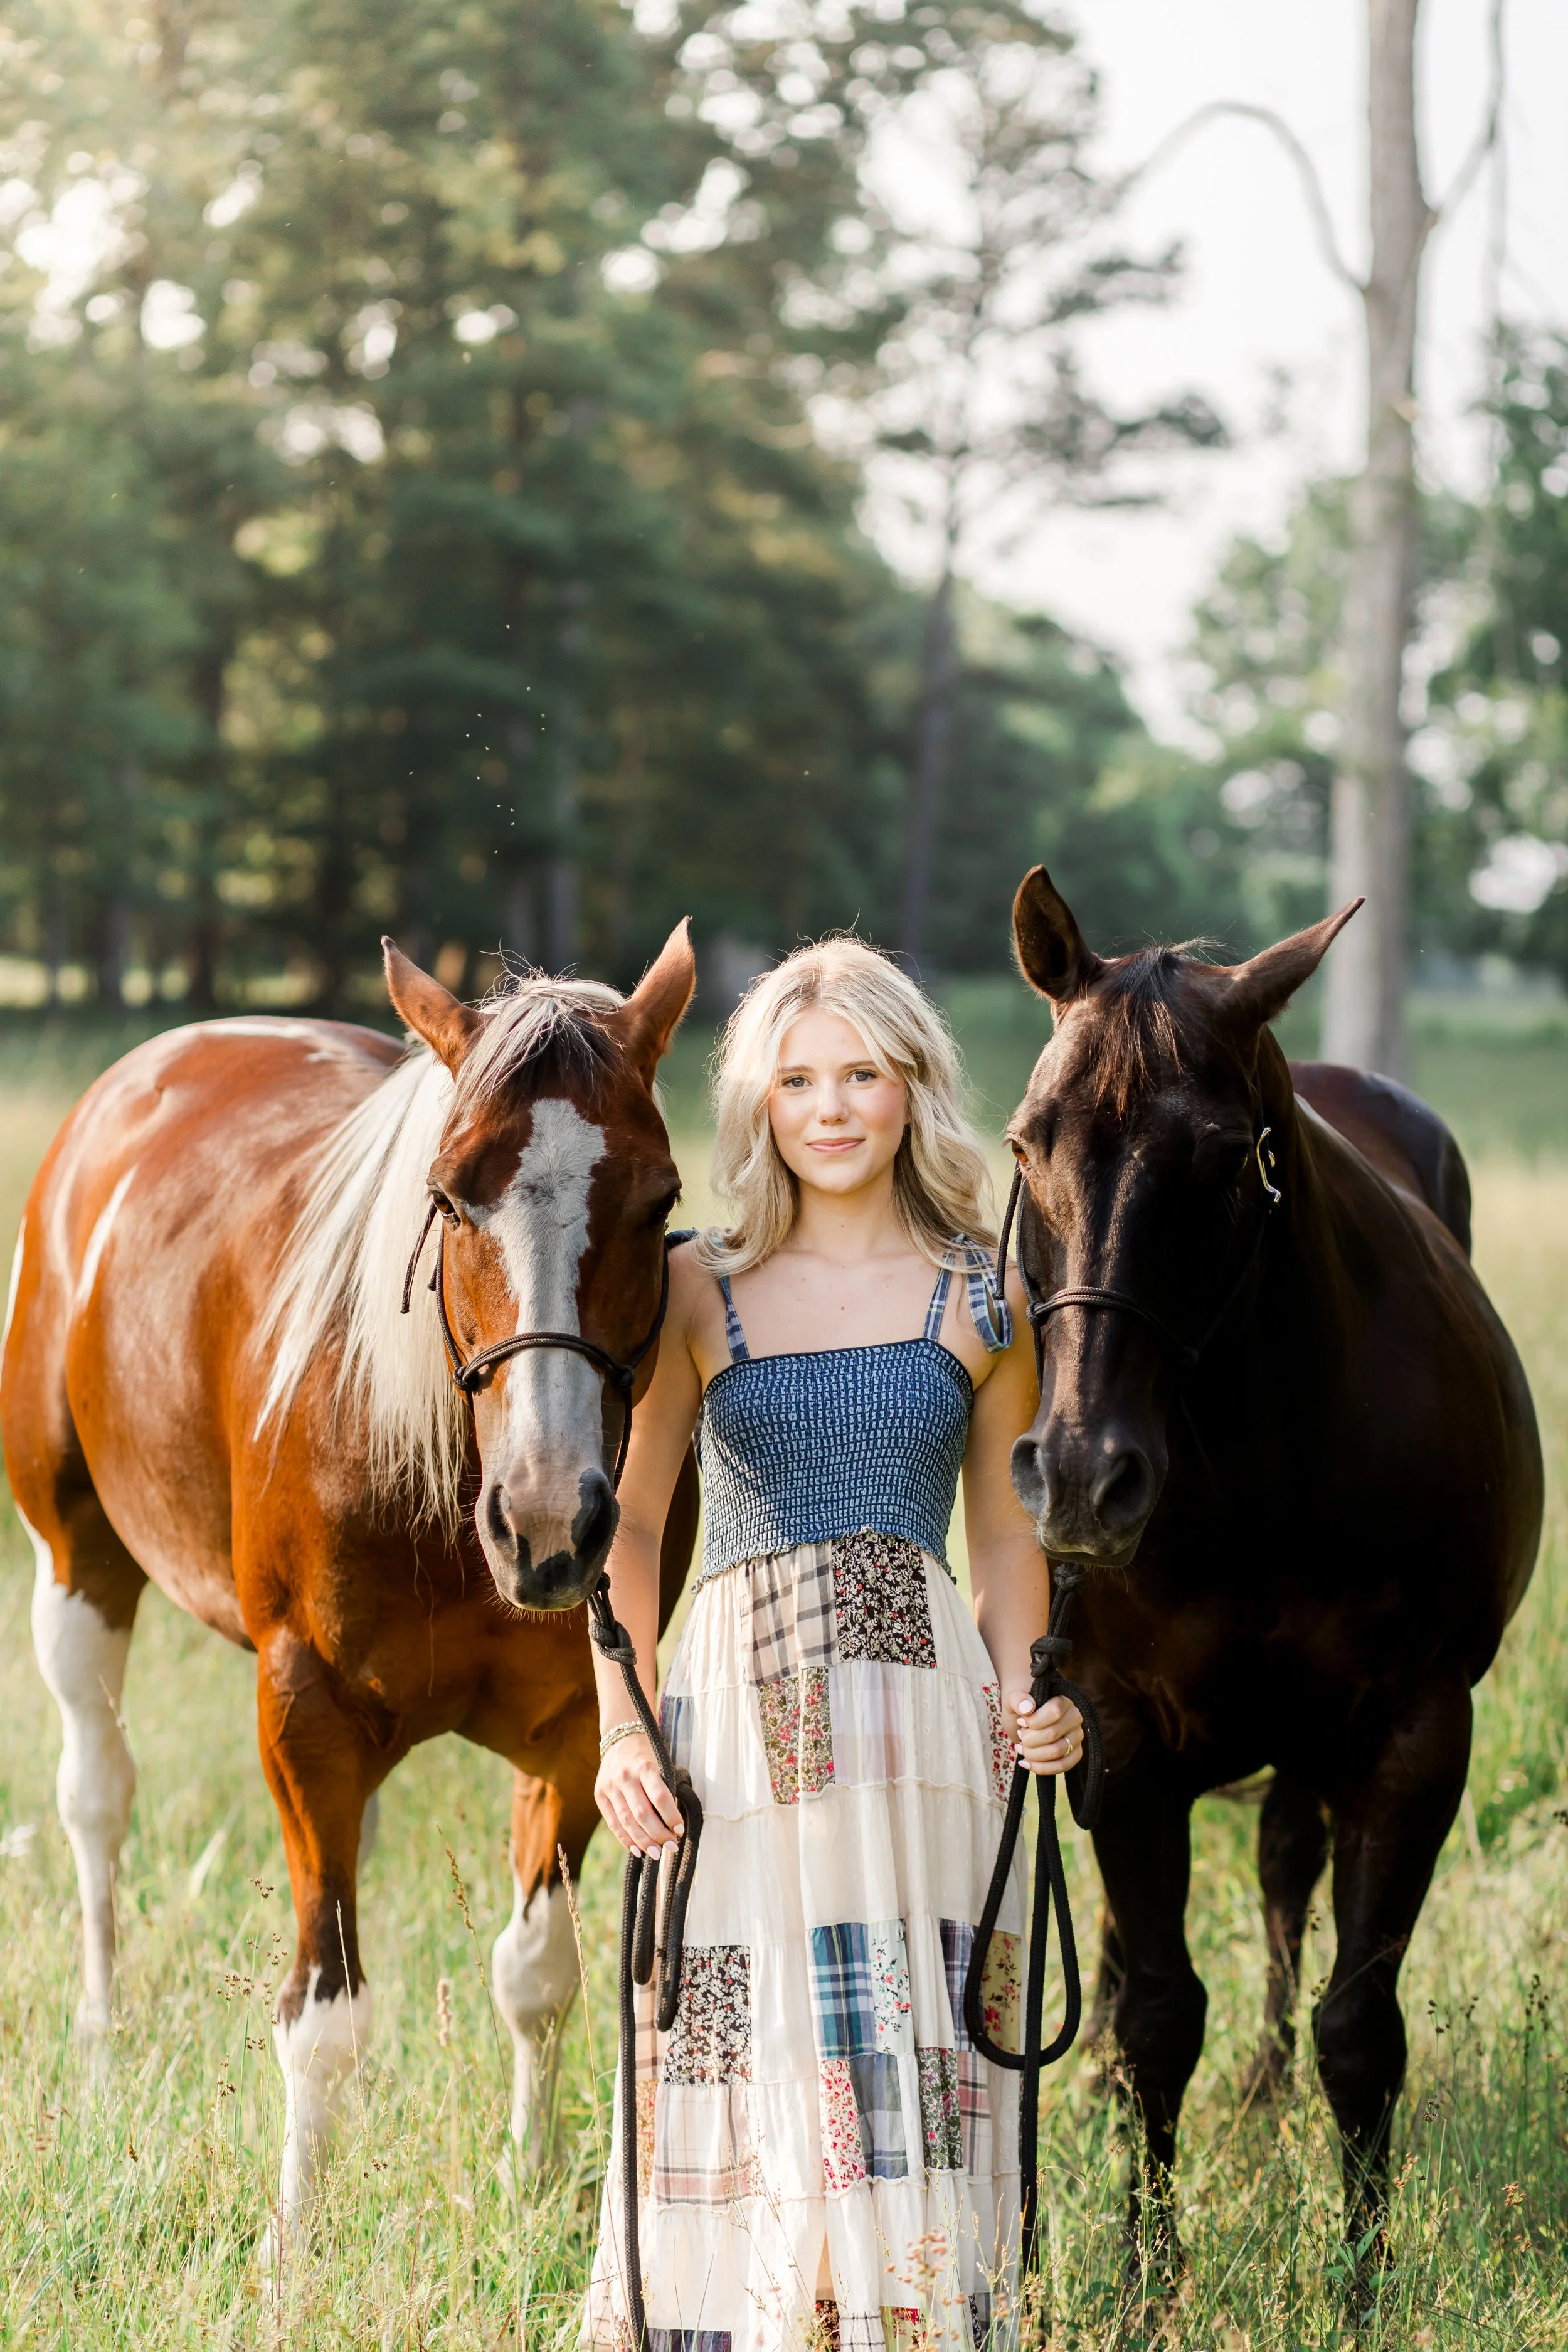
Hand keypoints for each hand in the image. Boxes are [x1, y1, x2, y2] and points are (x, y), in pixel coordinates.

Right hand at [595, 1731, 683, 1854]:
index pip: (659, 1796)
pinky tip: (637, 1850)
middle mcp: (625, 1777)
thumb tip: (672, 1825)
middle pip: (642, 1813)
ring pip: (627, 1821)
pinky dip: (625, 1839)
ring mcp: (610, 1787)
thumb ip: (663, 1790)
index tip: (680, 1830)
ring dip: (643, 1841)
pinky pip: (613, 1823)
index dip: (671, 1816)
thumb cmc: (647, 1756)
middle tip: (672, 1846)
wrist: (620, 1740)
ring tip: (656, 1853)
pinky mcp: (600, 1795)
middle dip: (658, 1834)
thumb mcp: (659, 1764)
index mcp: (644, 1766)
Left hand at [1007, 1690, 1084, 1776]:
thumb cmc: (1021, 1707)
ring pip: (1057, 1752)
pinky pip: (1062, 1766)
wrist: (1024, 1720)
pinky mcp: (1075, 1753)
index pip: (1055, 1712)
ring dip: (1033, 1754)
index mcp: (1063, 1700)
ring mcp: (1077, 1736)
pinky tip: (1026, 1763)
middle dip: (1029, 1739)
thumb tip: (1027, 1708)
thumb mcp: (1013, 1699)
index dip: (1034, 1721)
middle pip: (1053, 1734)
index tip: (1020, 1722)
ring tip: (1021, 1748)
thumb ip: (1018, 1699)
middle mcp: (1075, 1717)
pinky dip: (1041, 1768)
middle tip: (1019, 1736)